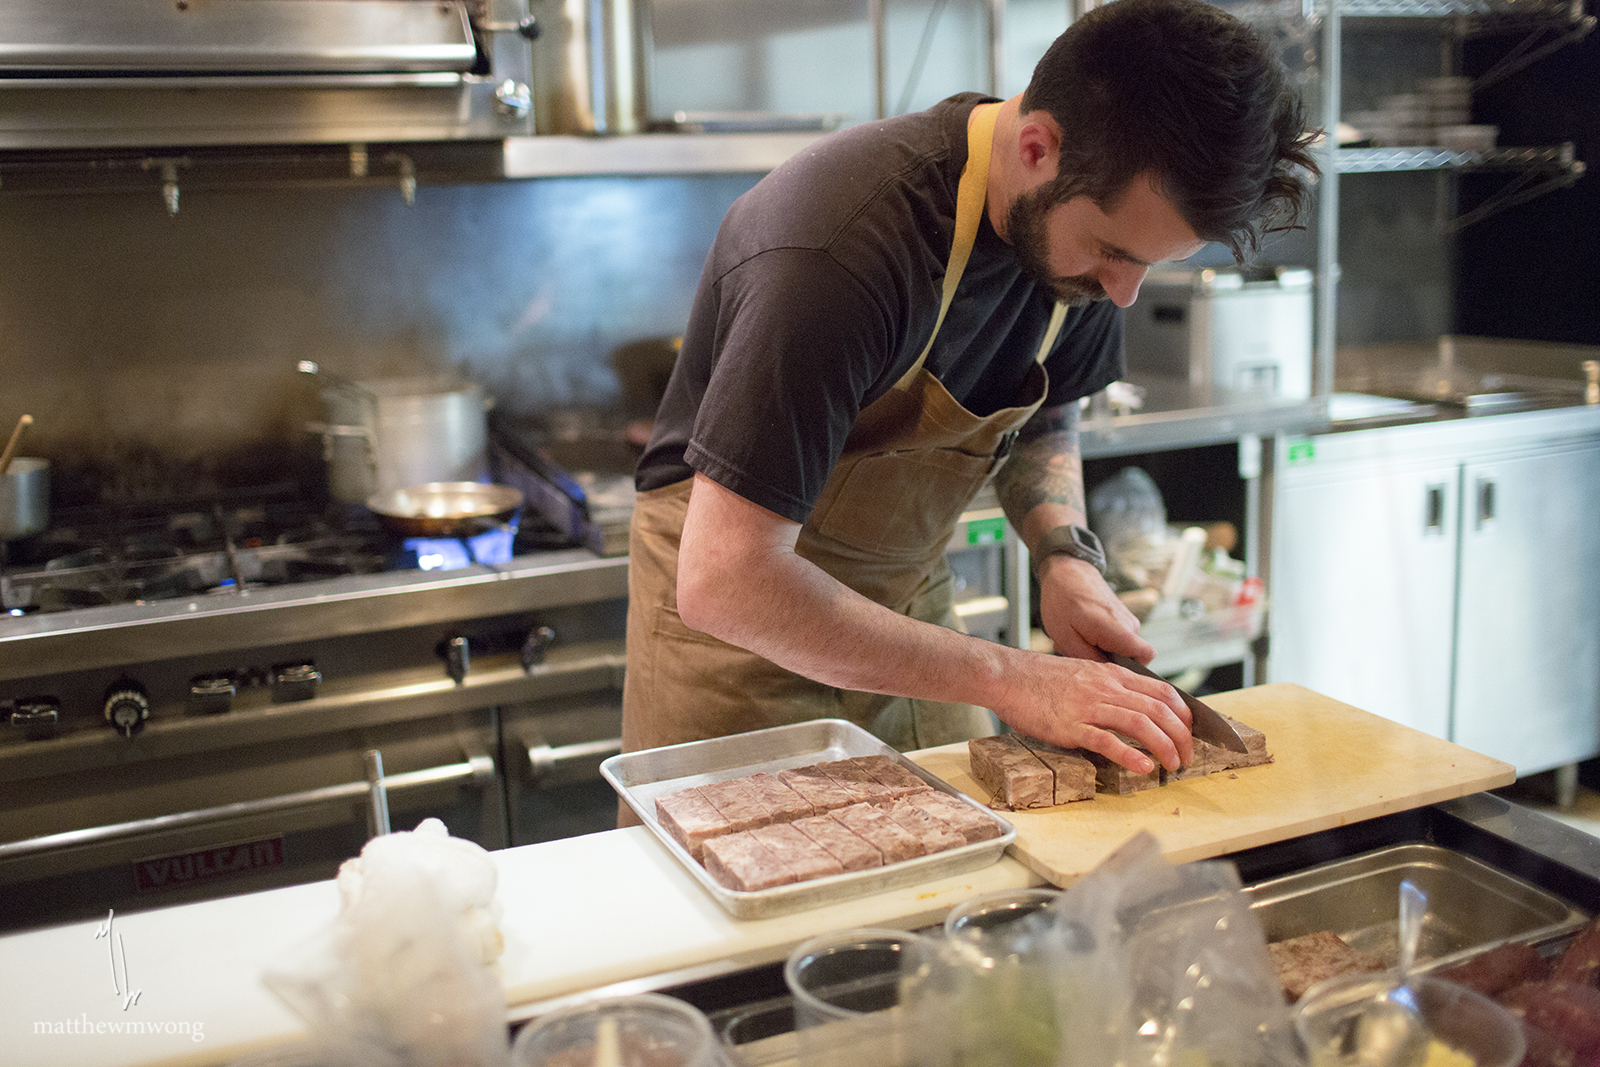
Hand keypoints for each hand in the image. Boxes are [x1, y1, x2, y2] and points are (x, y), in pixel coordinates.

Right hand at [993, 652, 1193, 771]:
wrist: (1007, 676)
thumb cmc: (1040, 679)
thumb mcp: (1084, 674)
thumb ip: (1108, 687)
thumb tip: (1131, 706)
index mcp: (1112, 676)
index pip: (1163, 692)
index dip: (1183, 714)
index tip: (1188, 732)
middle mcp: (1106, 689)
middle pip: (1159, 710)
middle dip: (1181, 736)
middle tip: (1187, 756)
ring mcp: (1090, 707)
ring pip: (1141, 724)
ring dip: (1164, 747)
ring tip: (1173, 765)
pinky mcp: (1071, 726)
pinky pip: (1107, 741)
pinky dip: (1130, 756)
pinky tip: (1143, 768)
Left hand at [1036, 553, 1154, 662]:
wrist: (1067, 570)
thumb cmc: (1062, 599)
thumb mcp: (1065, 636)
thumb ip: (1088, 658)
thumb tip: (1107, 674)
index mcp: (1117, 629)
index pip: (1146, 656)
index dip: (1134, 670)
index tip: (1111, 671)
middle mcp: (1129, 624)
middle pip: (1129, 657)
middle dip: (1104, 660)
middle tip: (1078, 649)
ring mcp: (1128, 620)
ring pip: (1120, 649)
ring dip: (1098, 649)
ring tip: (1076, 638)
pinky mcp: (1123, 617)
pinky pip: (1116, 638)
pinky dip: (1098, 639)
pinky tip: (1081, 631)